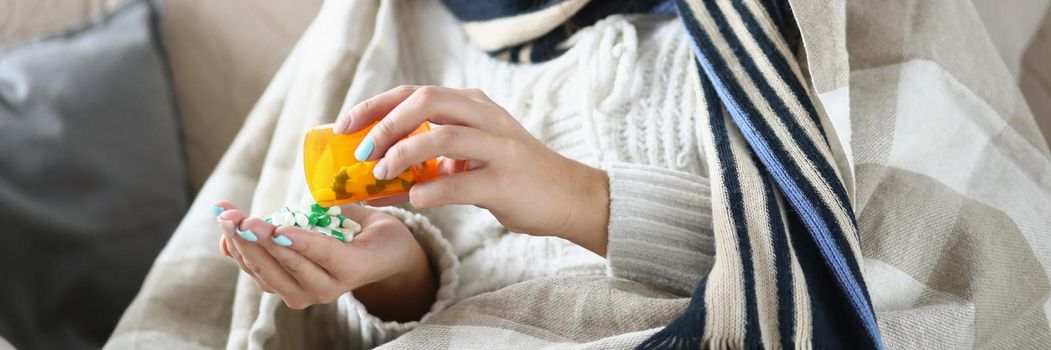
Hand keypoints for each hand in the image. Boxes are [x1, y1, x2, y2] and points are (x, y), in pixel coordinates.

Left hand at [214, 201, 435, 321]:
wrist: (381, 259)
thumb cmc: (376, 233)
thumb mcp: (369, 218)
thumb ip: (337, 212)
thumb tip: (300, 204)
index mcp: (353, 268)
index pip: (322, 253)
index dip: (298, 241)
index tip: (276, 227)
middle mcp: (327, 289)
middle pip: (286, 265)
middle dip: (258, 239)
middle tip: (238, 217)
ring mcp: (304, 294)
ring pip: (266, 272)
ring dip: (241, 244)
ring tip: (225, 215)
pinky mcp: (286, 291)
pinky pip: (258, 274)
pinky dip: (239, 253)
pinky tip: (227, 232)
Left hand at [334, 85, 609, 255]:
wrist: (571, 197)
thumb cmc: (516, 178)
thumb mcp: (474, 157)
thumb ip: (433, 160)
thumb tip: (375, 179)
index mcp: (474, 106)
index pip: (414, 93)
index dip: (374, 106)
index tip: (345, 126)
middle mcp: (486, 118)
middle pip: (425, 101)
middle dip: (383, 124)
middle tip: (361, 153)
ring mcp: (499, 148)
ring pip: (441, 135)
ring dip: (402, 154)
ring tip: (382, 175)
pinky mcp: (505, 182)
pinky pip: (458, 184)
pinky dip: (429, 192)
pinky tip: (416, 201)